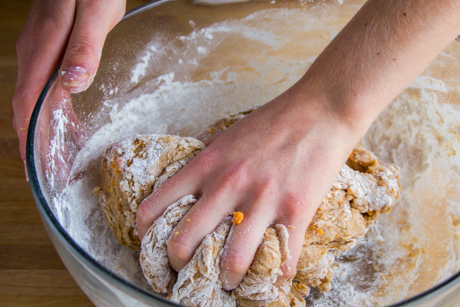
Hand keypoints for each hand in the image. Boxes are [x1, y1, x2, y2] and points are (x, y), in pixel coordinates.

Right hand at [12, 0, 124, 177]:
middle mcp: (34, 53)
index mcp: (43, 49)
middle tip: (53, 172)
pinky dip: (56, 111)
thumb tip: (72, 83)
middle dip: (39, 142)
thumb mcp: (95, 13)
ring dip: (48, 129)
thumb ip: (84, 47)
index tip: (38, 166)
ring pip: (37, 100)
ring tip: (63, 157)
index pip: (28, 103)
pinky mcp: (50, 49)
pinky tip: (70, 123)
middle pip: (29, 108)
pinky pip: (47, 88)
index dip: (32, 138)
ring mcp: (40, 51)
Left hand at [136, 83, 359, 289]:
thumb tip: (190, 190)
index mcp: (205, 165)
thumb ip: (206, 165)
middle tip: (190, 271)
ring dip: (227, 280)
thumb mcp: (226, 137)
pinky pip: (281, 262)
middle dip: (180, 267)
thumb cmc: (272, 122)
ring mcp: (262, 200)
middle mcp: (227, 184)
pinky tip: (269, 279)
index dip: (146, 237)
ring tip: (230, 280)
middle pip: (183, 243)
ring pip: (232, 262)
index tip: (155, 248)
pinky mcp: (296, 211)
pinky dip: (273, 280)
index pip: (154, 208)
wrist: (320, 109)